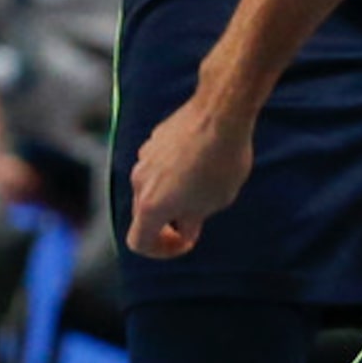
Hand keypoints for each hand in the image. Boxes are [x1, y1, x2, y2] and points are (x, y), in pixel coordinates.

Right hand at [127, 95, 252, 259]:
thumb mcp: (215, 202)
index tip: (185, 241)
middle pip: (145, 213)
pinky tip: (201, 158)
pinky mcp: (155, 137)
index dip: (161, 249)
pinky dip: (173, 170)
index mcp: (150, 206)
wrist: (221, 112)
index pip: (139, 242)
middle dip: (168, 220)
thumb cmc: (222, 161)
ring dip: (171, 192)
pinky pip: (160, 163)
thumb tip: (184, 229)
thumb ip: (193, 221)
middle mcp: (139, 182)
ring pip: (152, 186)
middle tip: (197, 216)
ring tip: (204, 182)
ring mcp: (145, 157)